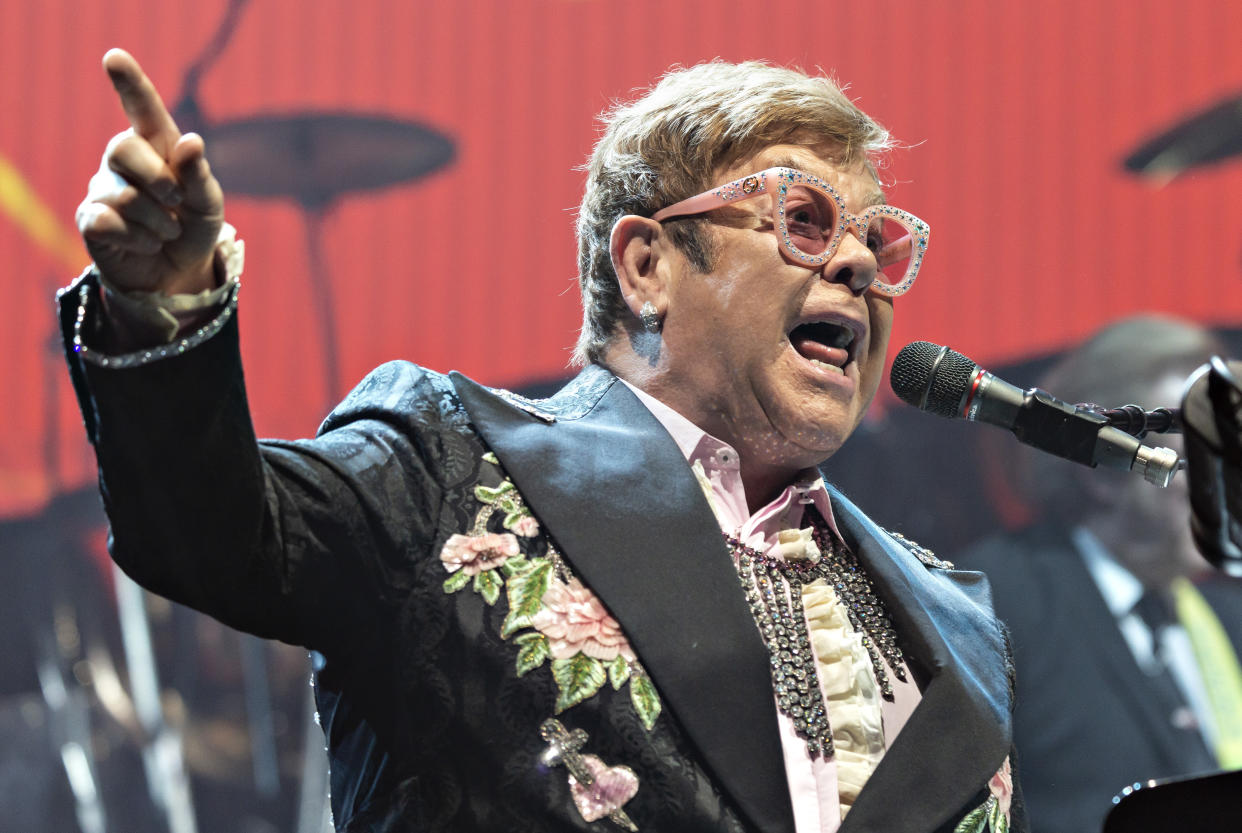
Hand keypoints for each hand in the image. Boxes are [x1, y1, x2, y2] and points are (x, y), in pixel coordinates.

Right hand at [76, 49, 223, 294]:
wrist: (179, 272)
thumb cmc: (194, 226)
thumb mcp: (208, 202)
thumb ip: (199, 175)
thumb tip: (190, 143)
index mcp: (156, 145)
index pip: (142, 109)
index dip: (130, 83)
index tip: (115, 58)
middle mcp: (122, 159)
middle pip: (123, 148)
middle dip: (159, 181)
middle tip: (177, 202)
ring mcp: (102, 187)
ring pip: (123, 196)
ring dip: (159, 222)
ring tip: (167, 231)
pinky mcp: (90, 219)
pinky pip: (109, 222)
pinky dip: (139, 240)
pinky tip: (146, 243)